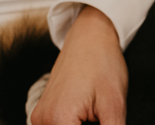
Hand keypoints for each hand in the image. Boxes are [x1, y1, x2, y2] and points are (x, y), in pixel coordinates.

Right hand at [31, 6, 126, 124]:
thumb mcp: (114, 103)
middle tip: (104, 115)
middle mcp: (42, 121)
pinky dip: (75, 124)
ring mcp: (40, 117)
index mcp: (58, 119)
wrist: (91, 38)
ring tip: (99, 114)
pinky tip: (90, 115)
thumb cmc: (102, 63)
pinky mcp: (44, 112)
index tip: (106, 121)